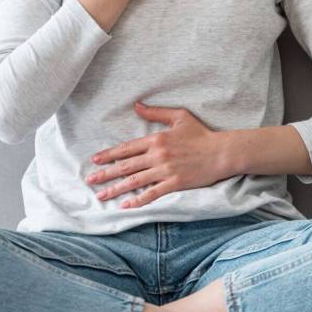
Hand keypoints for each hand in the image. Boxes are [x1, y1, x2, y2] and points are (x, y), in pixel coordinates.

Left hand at [85, 101, 230, 208]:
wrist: (221, 152)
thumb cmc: (201, 133)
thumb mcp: (179, 117)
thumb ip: (156, 112)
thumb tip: (136, 105)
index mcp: (156, 139)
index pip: (127, 148)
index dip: (109, 154)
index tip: (95, 160)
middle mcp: (157, 155)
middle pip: (126, 166)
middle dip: (106, 173)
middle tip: (90, 180)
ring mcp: (165, 170)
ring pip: (135, 181)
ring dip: (116, 189)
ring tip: (101, 195)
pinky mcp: (174, 183)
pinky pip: (152, 193)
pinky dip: (138, 201)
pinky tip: (126, 206)